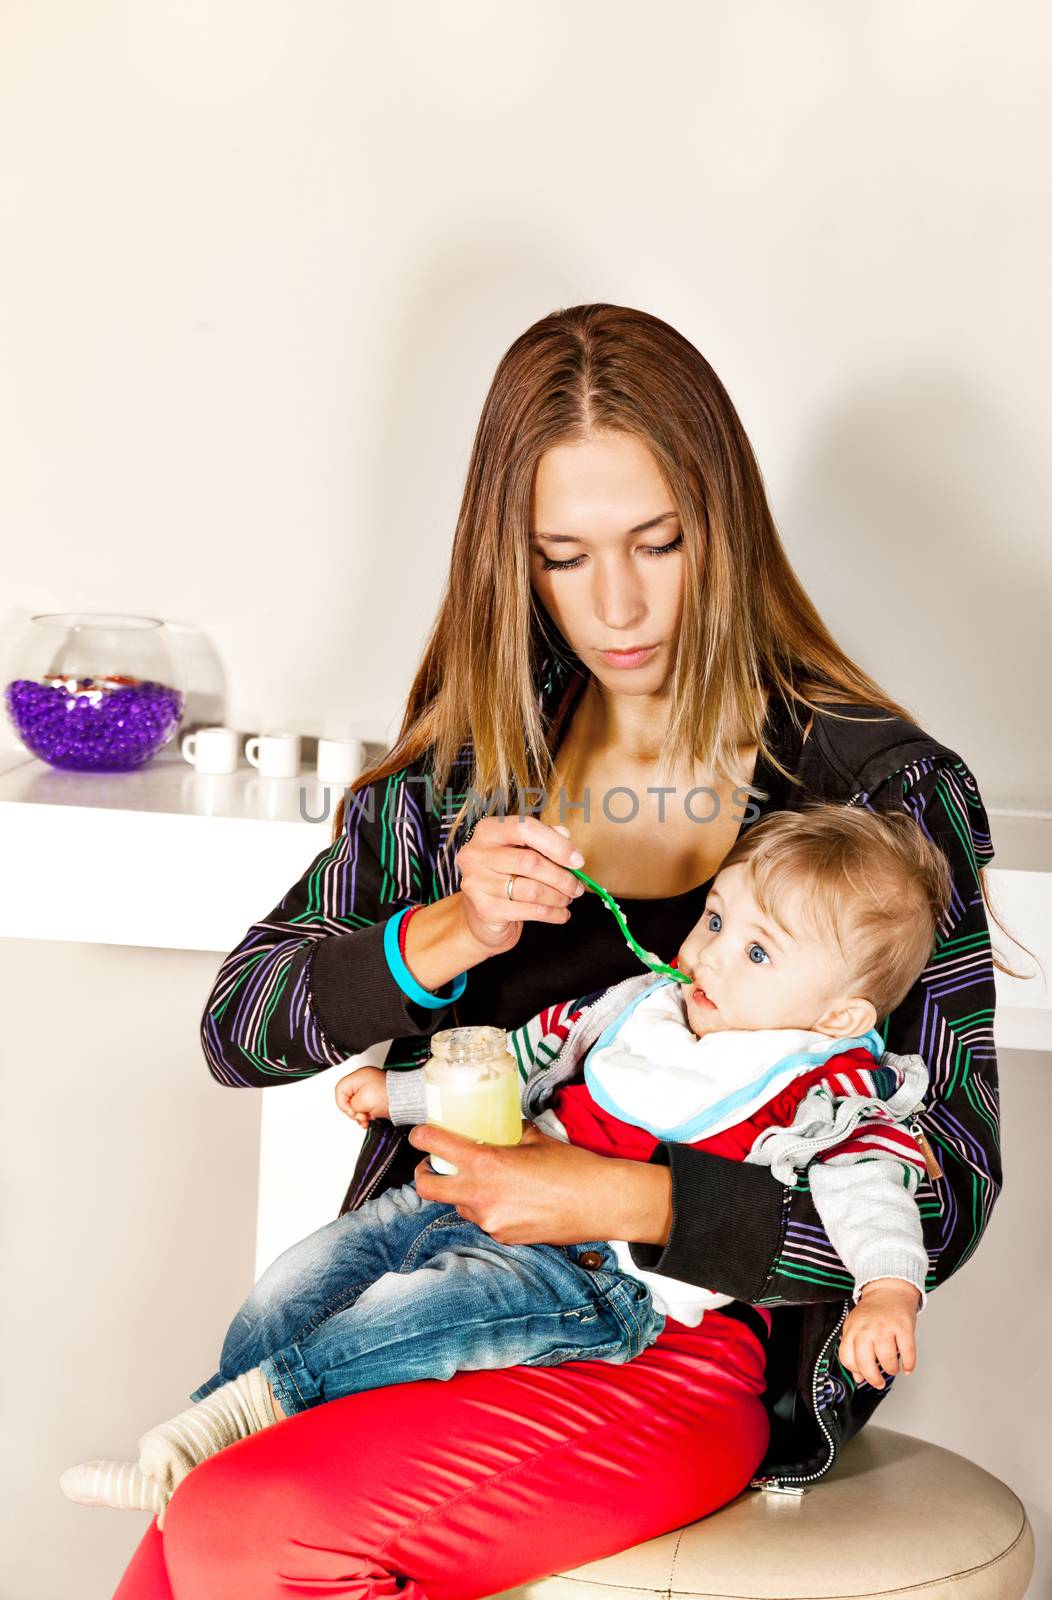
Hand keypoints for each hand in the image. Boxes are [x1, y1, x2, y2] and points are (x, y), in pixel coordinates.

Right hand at [335, 1067, 388, 1127]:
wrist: (404, 1100)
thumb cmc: (388, 1095)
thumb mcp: (362, 1101)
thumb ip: (351, 1105)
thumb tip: (352, 1109)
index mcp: (358, 1076)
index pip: (340, 1090)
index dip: (343, 1103)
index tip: (352, 1111)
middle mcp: (363, 1082)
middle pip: (347, 1099)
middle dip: (353, 1111)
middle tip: (361, 1115)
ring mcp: (369, 1090)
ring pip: (356, 1106)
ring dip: (360, 1115)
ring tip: (367, 1118)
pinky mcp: (375, 1098)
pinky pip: (364, 1108)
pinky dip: (366, 1115)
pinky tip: (370, 1118)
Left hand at [408, 1121, 671, 1246]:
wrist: (601, 1203)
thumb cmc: (573, 1167)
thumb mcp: (536, 1138)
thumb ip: (509, 1133)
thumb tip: (497, 1126)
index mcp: (487, 1164)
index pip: (436, 1147)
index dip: (421, 1137)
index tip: (419, 1133)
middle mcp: (482, 1196)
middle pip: (428, 1188)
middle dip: (423, 1174)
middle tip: (432, 1164)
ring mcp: (491, 1222)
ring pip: (459, 1205)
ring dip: (462, 1192)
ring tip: (483, 1181)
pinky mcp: (504, 1238)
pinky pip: (484, 1220)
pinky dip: (488, 1209)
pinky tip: (510, 1200)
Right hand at [454, 816, 585, 951]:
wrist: (480, 915)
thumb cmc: (504, 876)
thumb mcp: (520, 850)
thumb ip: (543, 838)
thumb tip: (566, 837)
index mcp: (487, 831)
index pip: (524, 828)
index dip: (556, 844)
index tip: (577, 861)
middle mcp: (476, 854)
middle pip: (530, 862)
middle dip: (561, 876)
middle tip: (577, 886)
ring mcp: (477, 883)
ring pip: (531, 889)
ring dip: (558, 896)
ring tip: (568, 898)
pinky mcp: (485, 909)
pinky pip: (529, 911)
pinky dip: (552, 913)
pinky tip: (561, 913)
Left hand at [839, 1278, 919, 1388]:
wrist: (889, 1289)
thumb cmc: (872, 1311)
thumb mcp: (855, 1327)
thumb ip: (853, 1350)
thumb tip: (857, 1377)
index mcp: (852, 1329)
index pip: (847, 1358)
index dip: (855, 1371)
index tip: (863, 1376)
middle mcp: (866, 1329)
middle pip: (865, 1362)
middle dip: (873, 1378)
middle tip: (879, 1382)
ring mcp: (885, 1327)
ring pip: (887, 1359)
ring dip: (891, 1370)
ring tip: (892, 1369)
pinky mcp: (903, 1326)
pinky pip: (907, 1352)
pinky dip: (909, 1364)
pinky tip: (907, 1367)